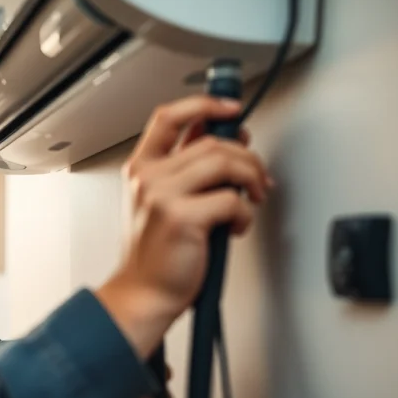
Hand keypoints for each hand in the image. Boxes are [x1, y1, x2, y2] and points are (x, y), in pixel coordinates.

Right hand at [97, 95, 272, 358]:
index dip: (204, 104)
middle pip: (211, 142)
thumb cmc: (158, 252)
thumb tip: (225, 140)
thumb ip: (187, 168)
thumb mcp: (163, 200)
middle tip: (257, 176)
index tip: (231, 108)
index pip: (169, 117)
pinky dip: (245, 214)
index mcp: (140, 168)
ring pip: (226, 164)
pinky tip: (236, 226)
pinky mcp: (182, 218)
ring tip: (252, 198)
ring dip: (252, 179)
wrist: (145, 293)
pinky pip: (232, 200)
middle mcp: (147, 177)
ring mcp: (162, 196)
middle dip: (247, 156)